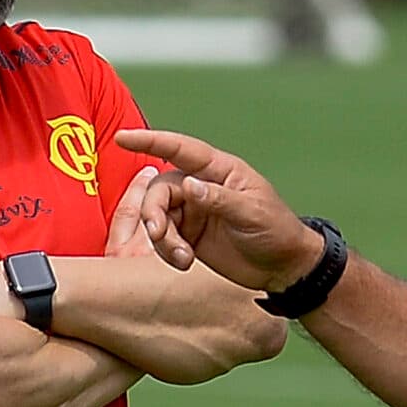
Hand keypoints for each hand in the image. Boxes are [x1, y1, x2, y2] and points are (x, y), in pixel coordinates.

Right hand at [113, 129, 324, 291]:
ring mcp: (193, 210)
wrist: (284, 268)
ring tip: (181, 257)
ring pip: (157, 215)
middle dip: (154, 212)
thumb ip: (218, 198)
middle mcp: (201, 186)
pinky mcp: (188, 234)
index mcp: (219, 171)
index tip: (122, 138)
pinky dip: (166, 250)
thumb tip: (188, 185)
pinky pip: (163, 237)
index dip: (150, 140)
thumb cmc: (277, 231)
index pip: (180, 150)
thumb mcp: (252, 213)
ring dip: (161, 237)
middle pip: (160, 190)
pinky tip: (184, 262)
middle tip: (158, 234)